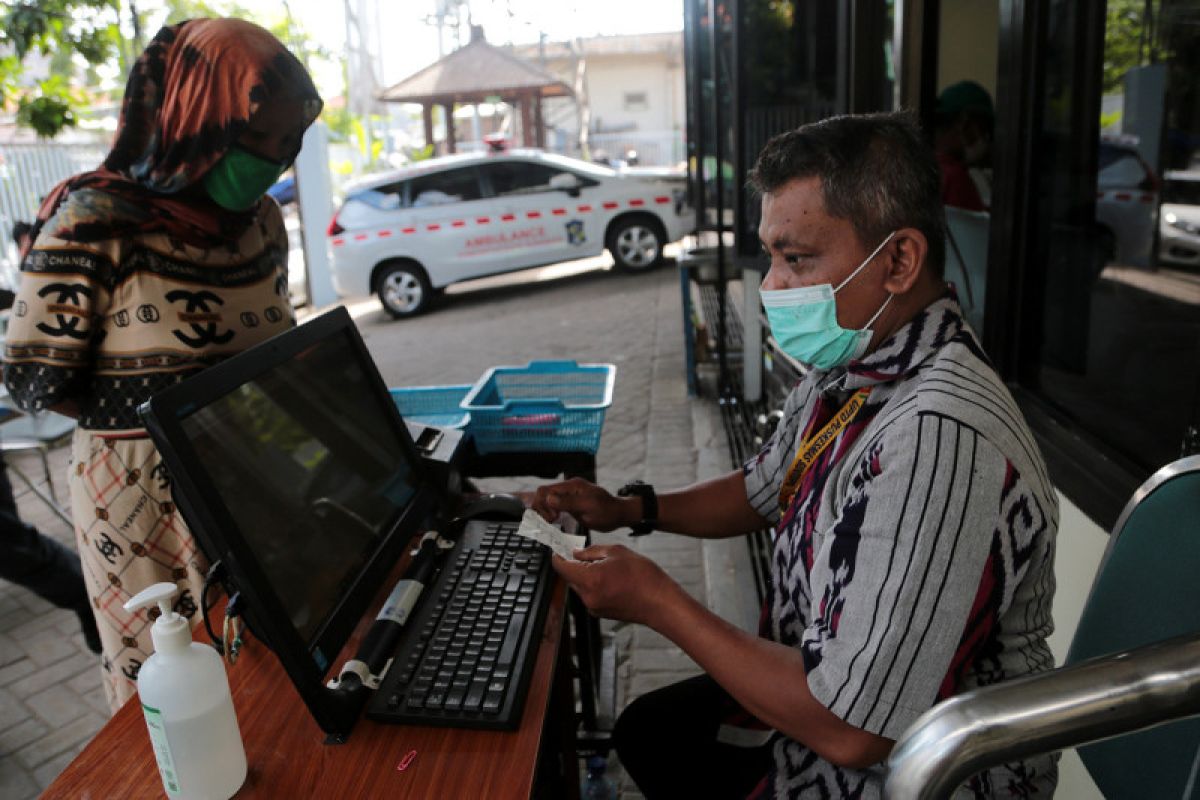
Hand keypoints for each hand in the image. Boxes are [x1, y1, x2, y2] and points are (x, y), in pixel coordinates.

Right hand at [531, 477, 634, 531]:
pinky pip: (554, 506)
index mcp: (572, 486)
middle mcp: (568, 489)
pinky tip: (555, 521)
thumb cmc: (608, 511)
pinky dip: (550, 514)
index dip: (543, 505)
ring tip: (553, 522)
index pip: (545, 490)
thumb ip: (568, 502)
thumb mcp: (588, 507)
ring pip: (547, 501)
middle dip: (542, 509)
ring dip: (545, 512)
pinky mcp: (570, 505)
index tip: (553, 517)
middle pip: (543, 495)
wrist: (619, 515)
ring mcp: (569, 497)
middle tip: (552, 521)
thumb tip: (549, 499)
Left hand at [551, 544, 679, 625]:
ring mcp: (593, 607)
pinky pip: (589, 595)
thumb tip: (576, 552)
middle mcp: (587, 596)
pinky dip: (593, 585)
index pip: (561, 567)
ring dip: (585, 575)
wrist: (660, 603)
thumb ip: (592, 552)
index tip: (559, 548)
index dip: (558, 555)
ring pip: (580, 586)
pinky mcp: (600, 613)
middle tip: (584, 553)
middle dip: (574, 564)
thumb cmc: (644, 577)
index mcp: (590, 579)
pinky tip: (611, 579)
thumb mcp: (617, 552)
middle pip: (569, 577)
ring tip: (605, 566)